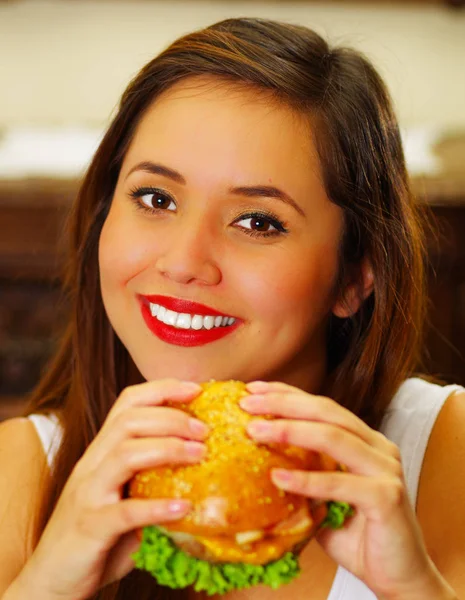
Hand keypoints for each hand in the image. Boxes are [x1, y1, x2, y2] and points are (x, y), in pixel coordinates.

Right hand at [16, 379, 207, 599]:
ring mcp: (88, 494)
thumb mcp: (123, 495)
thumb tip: (203, 462)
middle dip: (172, 418)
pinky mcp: (90, 527)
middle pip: (129, 421)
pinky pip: (126, 512)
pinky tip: (183, 507)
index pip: (127, 403)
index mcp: (101, 452)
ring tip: (201, 455)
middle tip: (206, 431)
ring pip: (126, 454)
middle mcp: (91, 465)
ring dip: (168, 449)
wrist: (51, 579)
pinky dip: (157, 507)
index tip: (196, 389)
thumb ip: (149, 476)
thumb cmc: (97, 535)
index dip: (162, 389)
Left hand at [240, 380, 445, 599]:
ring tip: (255, 431)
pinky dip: (307, 480)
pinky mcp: (388, 497)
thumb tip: (255, 458)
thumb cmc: (356, 535)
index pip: (322, 406)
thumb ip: (303, 473)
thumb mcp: (322, 497)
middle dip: (283, 403)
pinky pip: (341, 483)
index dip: (287, 394)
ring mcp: (386, 469)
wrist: (398, 577)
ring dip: (290, 430)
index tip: (253, 390)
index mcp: (364, 440)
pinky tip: (278, 478)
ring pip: (334, 437)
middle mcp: (378, 447)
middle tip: (248, 403)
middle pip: (326, 412)